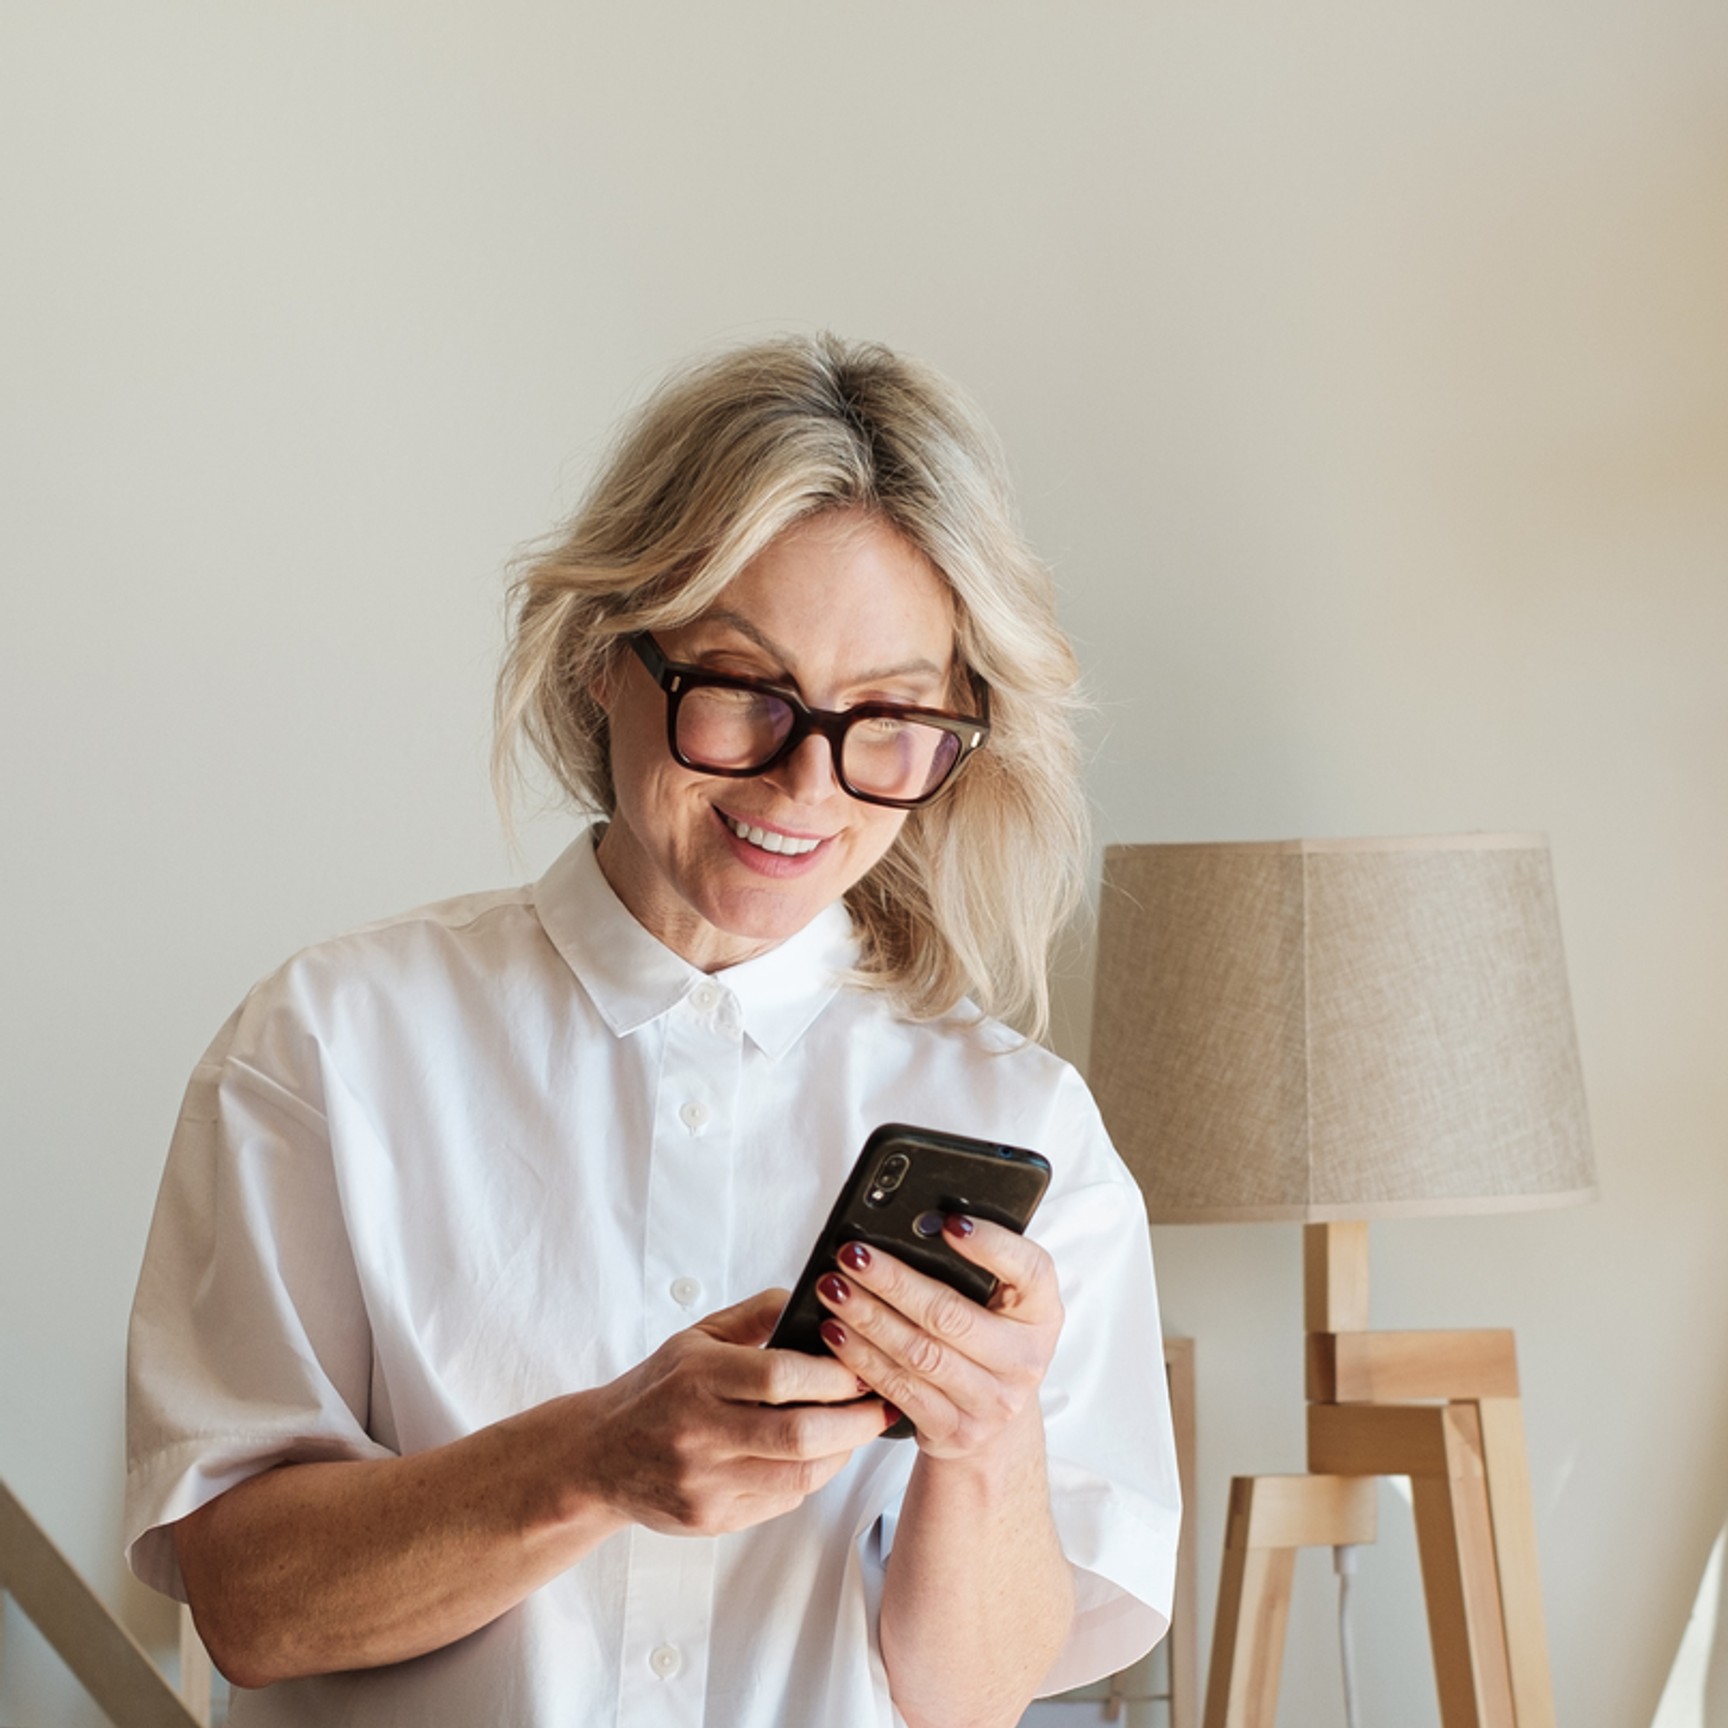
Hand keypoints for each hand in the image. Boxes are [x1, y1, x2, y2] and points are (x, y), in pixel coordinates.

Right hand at [576, 1288, 890, 1535]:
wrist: (599, 1456)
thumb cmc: (658, 1389)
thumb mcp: (697, 1336)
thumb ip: (757, 1314)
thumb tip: (814, 1297)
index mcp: (697, 1376)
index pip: (779, 1377)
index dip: (833, 1375)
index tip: (863, 1367)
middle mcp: (699, 1432)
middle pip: (798, 1435)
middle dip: (855, 1421)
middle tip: (882, 1405)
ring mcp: (705, 1482)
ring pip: (798, 1475)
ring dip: (842, 1452)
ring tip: (859, 1429)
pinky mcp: (711, 1519)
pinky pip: (782, 1500)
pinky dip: (811, 1476)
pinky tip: (821, 1455)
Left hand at [811, 1219, 1062, 1460]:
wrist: (996, 1423)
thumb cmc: (989, 1340)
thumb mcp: (1000, 1303)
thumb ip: (973, 1268)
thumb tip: (915, 1224)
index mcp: (1042, 1312)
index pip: (1030, 1270)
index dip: (991, 1245)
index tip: (948, 1221)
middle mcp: (1024, 1358)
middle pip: (952, 1314)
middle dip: (894, 1281)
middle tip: (853, 1255)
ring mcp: (993, 1401)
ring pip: (919, 1353)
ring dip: (868, 1318)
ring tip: (833, 1289)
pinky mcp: (957, 1430)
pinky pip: (901, 1389)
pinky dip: (863, 1358)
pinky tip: (837, 1334)